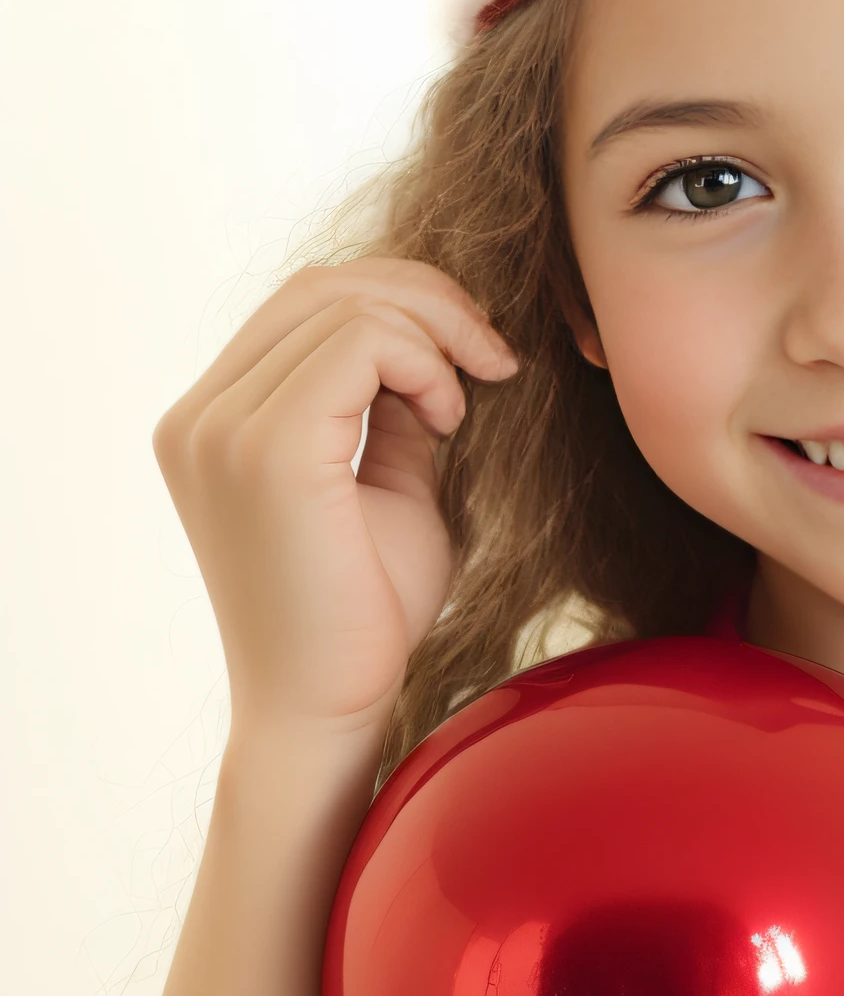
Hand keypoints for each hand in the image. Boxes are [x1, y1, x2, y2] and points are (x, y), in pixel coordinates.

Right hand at [152, 256, 517, 733]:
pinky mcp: (264, 447)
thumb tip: (438, 337)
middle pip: (322, 285)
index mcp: (213, 420)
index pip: (306, 303)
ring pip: (346, 304)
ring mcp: (220, 428)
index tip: (475, 359)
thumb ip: (396, 409)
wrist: (333, 710)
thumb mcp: (391, 486)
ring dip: (433, 336)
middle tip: (493, 356)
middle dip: (427, 300)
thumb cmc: (366, 616)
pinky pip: (359, 342)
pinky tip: (451, 419)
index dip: (404, 304)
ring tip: (465, 405)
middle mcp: (199, 416)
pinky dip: (423, 363)